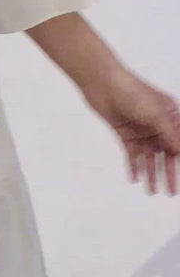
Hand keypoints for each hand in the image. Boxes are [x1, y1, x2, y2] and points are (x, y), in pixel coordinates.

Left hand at [82, 68, 179, 194]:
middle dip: (169, 173)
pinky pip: (132, 154)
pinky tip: (136, 179)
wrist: (103, 84)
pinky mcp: (126, 134)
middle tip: (171, 192)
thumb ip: (172, 136)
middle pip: (167, 154)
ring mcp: (142, 130)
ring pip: (150, 157)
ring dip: (152, 173)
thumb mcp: (157, 116)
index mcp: (172, 117)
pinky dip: (134, 166)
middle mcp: (159, 125)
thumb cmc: (134, 93)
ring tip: (153, 191)